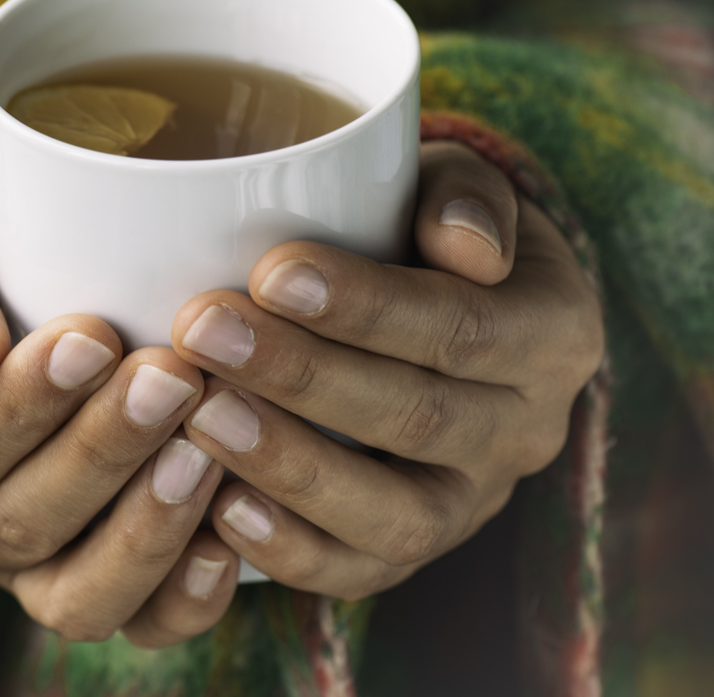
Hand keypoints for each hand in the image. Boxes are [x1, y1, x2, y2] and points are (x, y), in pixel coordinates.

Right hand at [0, 159, 240, 647]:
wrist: (31, 274)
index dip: (15, 412)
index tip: (89, 339)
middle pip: (16, 527)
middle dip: (101, 453)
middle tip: (172, 378)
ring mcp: (21, 572)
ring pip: (76, 596)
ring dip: (146, 525)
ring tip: (204, 443)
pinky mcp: (98, 581)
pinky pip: (141, 619)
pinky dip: (188, 589)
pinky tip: (230, 524)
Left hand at [172, 141, 605, 598]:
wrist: (430, 304)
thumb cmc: (422, 227)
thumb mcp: (454, 182)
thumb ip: (465, 194)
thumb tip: (468, 248)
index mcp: (553, 332)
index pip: (460, 326)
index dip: (366, 307)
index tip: (269, 272)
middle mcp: (526, 431)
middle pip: (417, 418)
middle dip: (302, 377)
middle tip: (201, 330)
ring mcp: (471, 503)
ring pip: (395, 515)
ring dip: (291, 467)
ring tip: (201, 415)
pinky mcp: (412, 548)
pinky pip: (360, 572)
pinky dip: (291, 552)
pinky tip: (221, 509)